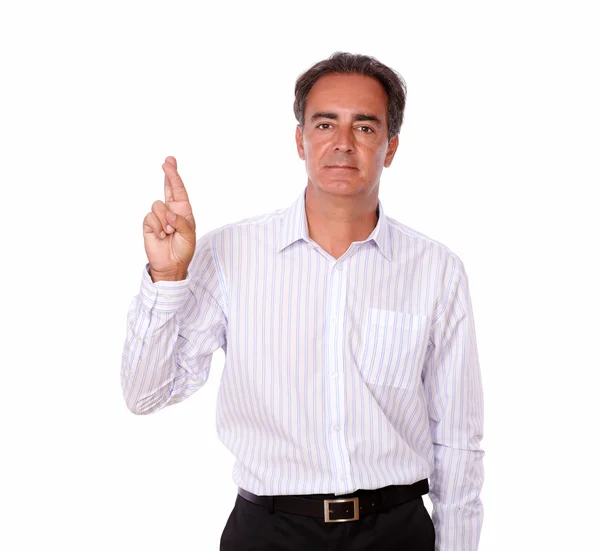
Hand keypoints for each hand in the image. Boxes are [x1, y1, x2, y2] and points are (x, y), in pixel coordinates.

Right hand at [143, 156, 195, 280]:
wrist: (171, 265)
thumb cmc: (183, 250)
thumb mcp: (189, 235)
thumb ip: (181, 222)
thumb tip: (169, 213)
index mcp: (183, 211)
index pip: (179, 190)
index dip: (174, 176)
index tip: (170, 162)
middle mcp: (171, 210)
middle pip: (167, 188)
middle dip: (168, 174)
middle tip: (167, 161)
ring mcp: (159, 216)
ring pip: (158, 206)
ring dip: (165, 221)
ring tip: (169, 233)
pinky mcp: (149, 224)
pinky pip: (150, 217)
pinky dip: (157, 227)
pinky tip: (161, 236)